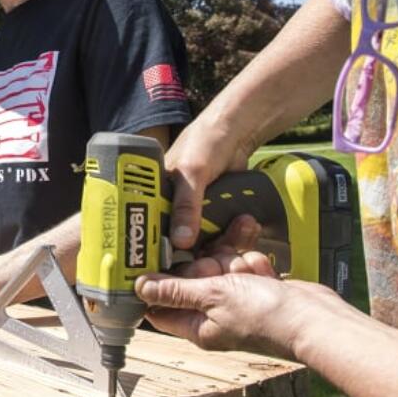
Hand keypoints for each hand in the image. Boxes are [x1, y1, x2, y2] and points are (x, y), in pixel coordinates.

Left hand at [135, 252, 347, 359]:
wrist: (314, 318)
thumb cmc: (265, 316)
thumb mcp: (212, 296)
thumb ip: (176, 290)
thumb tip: (140, 288)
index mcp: (195, 325)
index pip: (160, 306)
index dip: (156, 283)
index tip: (158, 256)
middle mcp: (213, 315)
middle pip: (191, 278)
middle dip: (207, 264)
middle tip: (219, 268)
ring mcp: (235, 301)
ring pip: (220, 266)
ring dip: (234, 262)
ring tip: (248, 270)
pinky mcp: (255, 288)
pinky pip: (243, 265)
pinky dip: (254, 264)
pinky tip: (264, 272)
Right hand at [165, 112, 255, 250]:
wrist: (236, 134)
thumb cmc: (203, 143)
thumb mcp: (192, 173)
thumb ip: (186, 205)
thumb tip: (180, 240)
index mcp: (155, 197)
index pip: (153, 231)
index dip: (161, 249)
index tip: (176, 262)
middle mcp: (172, 207)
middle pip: (179, 241)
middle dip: (197, 249)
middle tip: (212, 255)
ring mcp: (195, 213)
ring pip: (203, 240)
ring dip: (220, 241)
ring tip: (236, 233)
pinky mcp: (216, 214)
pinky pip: (222, 233)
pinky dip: (233, 234)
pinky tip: (244, 228)